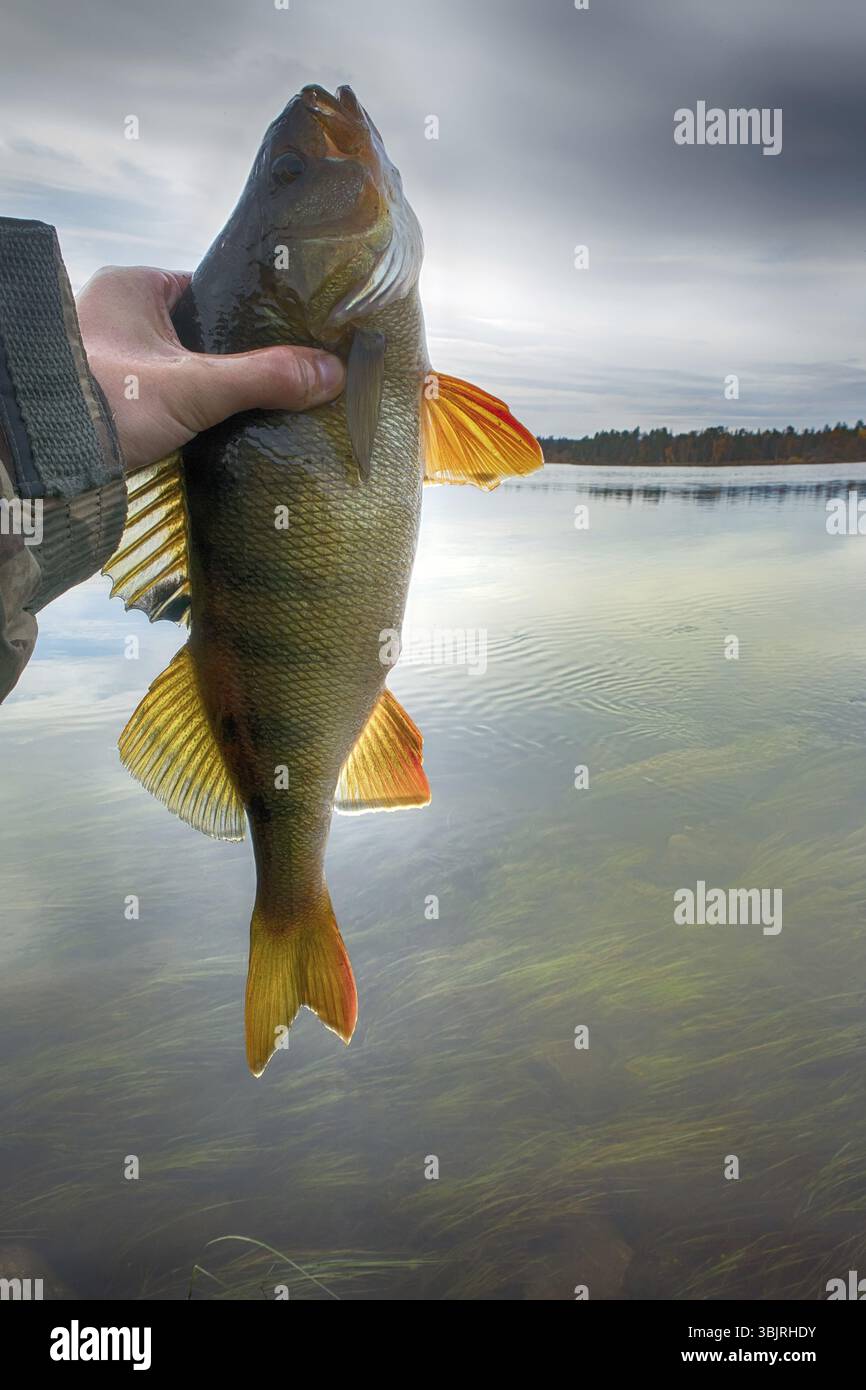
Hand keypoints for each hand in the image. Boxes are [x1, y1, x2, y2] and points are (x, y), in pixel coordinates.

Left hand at [76, 266, 345, 469]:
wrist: (43, 461)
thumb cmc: (108, 402)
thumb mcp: (195, 388)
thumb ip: (262, 378)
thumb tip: (332, 373)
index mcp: (132, 286)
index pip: (209, 292)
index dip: (250, 318)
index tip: (287, 343)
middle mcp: (114, 314)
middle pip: (198, 335)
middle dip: (233, 362)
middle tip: (281, 382)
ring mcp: (108, 359)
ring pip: (181, 370)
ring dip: (211, 392)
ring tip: (259, 410)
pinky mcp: (108, 401)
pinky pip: (163, 399)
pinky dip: (188, 415)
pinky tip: (219, 434)